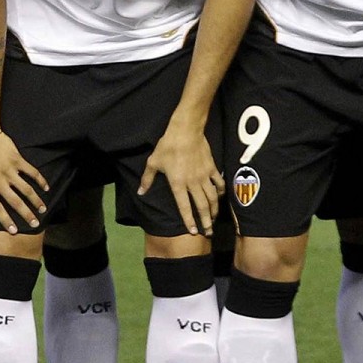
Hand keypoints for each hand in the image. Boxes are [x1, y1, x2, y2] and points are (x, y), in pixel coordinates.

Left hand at [0, 128, 48, 234]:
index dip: (6, 221)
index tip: (15, 230)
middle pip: (15, 202)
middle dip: (26, 215)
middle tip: (35, 223)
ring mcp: (9, 171)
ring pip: (26, 189)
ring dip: (36, 201)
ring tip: (43, 209)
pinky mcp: (17, 160)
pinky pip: (31, 172)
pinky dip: (40, 180)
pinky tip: (46, 187)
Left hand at [137, 119, 220, 235]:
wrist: (185, 131)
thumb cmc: (167, 146)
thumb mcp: (153, 162)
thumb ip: (147, 179)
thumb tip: (140, 192)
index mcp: (178, 184)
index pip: (185, 207)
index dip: (189, 221)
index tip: (194, 231)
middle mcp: (193, 183)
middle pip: (202, 206)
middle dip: (206, 221)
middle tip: (209, 232)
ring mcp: (204, 176)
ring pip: (212, 198)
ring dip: (214, 210)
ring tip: (214, 219)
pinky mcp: (212, 168)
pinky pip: (219, 183)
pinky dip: (221, 192)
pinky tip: (220, 197)